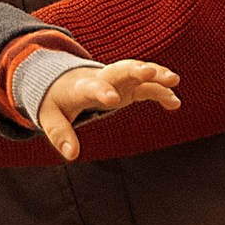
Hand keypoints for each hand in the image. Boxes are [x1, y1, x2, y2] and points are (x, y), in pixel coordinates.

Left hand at [35, 57, 179, 162]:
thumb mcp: (50, 117)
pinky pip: (146, 86)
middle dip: (134, 69)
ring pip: (138, 73)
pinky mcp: (127, 86)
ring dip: (155, 74)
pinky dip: (160, 91)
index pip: (91, 87)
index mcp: (80, 86)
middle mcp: (102, 78)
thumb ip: (60, 134)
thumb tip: (72, 155)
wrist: (61, 80)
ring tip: (174, 80)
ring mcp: (117, 80)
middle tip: (150, 72)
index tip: (113, 101)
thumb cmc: (55, 101)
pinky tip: (175, 103)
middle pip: (119, 69)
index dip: (101, 92)